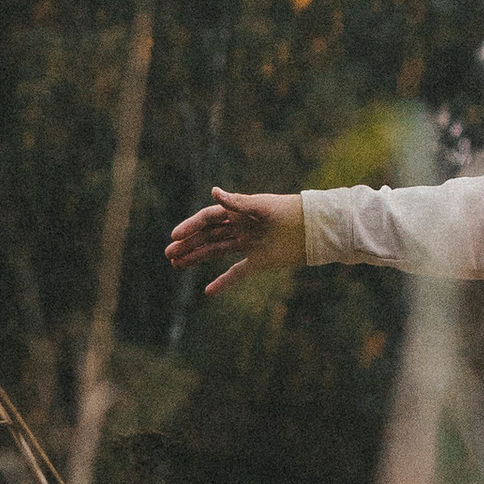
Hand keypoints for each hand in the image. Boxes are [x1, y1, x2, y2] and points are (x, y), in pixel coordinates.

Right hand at [165, 187, 304, 293]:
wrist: (315, 229)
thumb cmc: (290, 211)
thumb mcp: (263, 206)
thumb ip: (238, 203)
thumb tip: (214, 192)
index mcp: (240, 211)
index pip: (209, 218)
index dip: (191, 226)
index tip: (175, 237)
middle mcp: (241, 227)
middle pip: (209, 235)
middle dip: (189, 244)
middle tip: (169, 254)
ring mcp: (249, 244)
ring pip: (217, 251)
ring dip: (197, 257)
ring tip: (176, 264)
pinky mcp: (259, 261)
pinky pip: (237, 273)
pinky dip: (223, 282)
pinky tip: (208, 291)